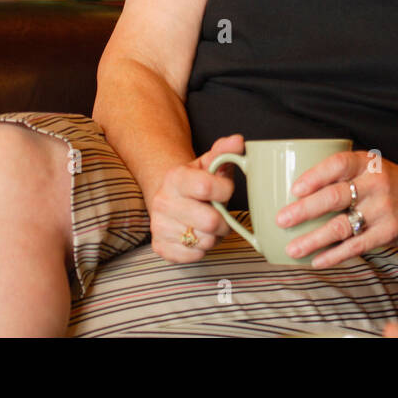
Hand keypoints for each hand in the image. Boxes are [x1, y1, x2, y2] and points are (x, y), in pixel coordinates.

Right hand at [147, 134, 243, 262]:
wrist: (169, 197)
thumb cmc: (196, 182)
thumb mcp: (209, 163)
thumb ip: (225, 151)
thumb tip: (238, 141)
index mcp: (175, 178)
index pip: (207, 187)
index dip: (225, 191)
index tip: (224, 189)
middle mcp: (163, 202)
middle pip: (210, 221)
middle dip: (223, 221)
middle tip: (220, 214)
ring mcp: (159, 226)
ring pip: (204, 241)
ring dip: (214, 236)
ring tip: (207, 225)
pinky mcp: (160, 247)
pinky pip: (194, 256)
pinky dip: (202, 249)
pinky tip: (196, 235)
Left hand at [275, 151, 397, 268]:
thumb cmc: (397, 185)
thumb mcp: (376, 168)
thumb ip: (347, 174)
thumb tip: (301, 190)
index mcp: (368, 163)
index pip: (337, 164)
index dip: (314, 176)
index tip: (294, 189)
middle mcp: (375, 184)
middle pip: (333, 196)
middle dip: (303, 210)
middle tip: (282, 219)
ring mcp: (383, 210)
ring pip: (340, 226)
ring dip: (313, 239)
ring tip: (292, 249)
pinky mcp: (389, 233)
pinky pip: (356, 246)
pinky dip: (335, 255)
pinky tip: (318, 261)